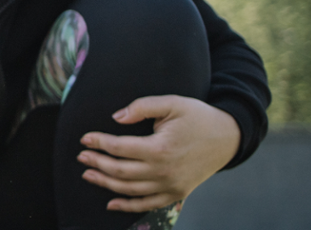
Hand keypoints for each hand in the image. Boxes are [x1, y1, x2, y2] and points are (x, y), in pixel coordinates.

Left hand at [76, 95, 240, 212]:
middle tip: (81, 156)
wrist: (229, 137)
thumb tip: (116, 118)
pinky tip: (110, 203)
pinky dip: (128, 206)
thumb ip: (141, 107)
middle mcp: (164, 171)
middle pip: (121, 171)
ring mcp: (171, 186)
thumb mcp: (172, 103)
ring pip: (130, 190)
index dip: (99, 143)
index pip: (120, 148)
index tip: (84, 138)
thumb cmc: (198, 117)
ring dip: (106, 184)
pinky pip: (147, 205)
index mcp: (161, 148)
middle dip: (97, 163)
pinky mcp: (177, 194)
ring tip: (88, 174)